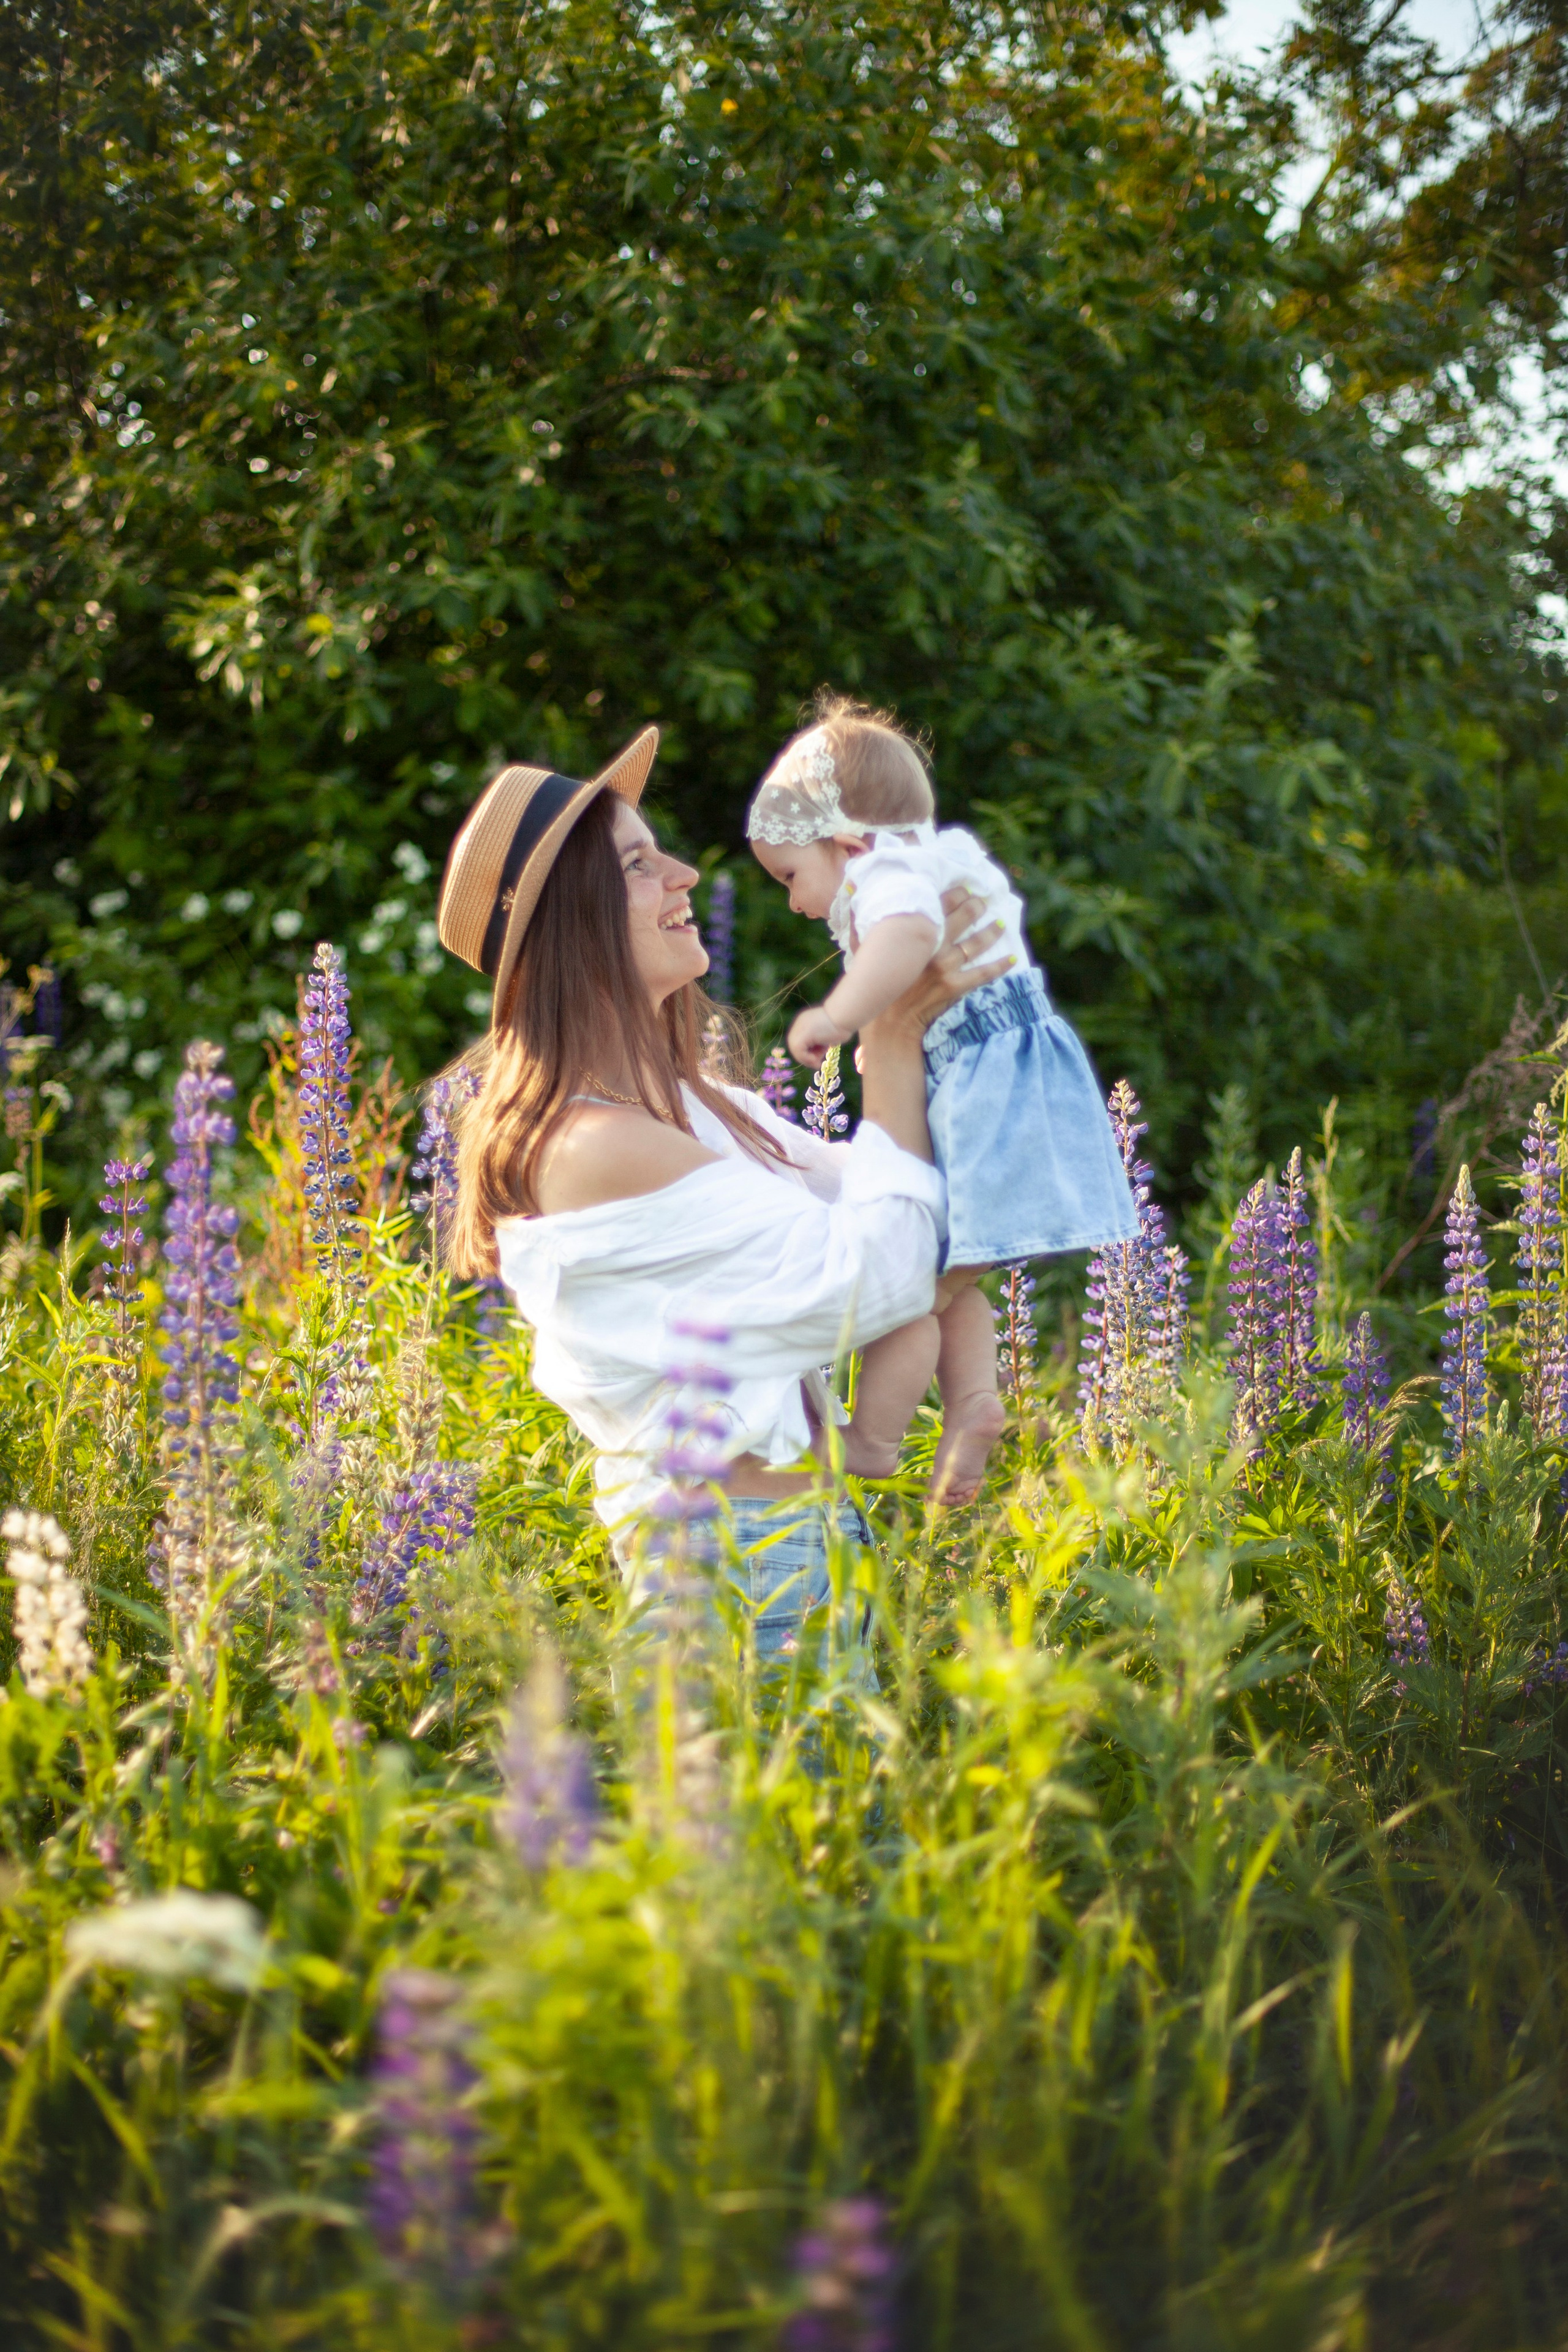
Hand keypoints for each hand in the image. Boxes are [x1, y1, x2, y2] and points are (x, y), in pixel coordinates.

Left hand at [788, 1004, 850, 1067]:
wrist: (845, 1016)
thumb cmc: (843, 1024)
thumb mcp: (827, 1035)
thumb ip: (819, 1042)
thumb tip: (815, 1057)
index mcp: (805, 1022)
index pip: (800, 1041)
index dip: (807, 1053)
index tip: (818, 1059)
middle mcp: (799, 1024)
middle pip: (795, 1046)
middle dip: (806, 1057)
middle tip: (817, 1063)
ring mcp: (799, 1029)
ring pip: (796, 1050)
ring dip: (808, 1059)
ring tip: (820, 1059)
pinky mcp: (802, 1035)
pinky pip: (799, 1052)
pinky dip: (807, 1059)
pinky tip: (817, 1061)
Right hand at [873, 887, 1011, 1040]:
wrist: (888, 1026)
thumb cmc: (873, 989)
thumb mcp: (863, 954)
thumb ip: (863, 930)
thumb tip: (857, 903)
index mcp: (913, 936)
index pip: (939, 905)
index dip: (955, 893)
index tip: (964, 887)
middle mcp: (931, 947)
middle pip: (961, 918)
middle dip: (976, 906)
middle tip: (983, 900)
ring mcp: (945, 967)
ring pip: (975, 943)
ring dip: (990, 932)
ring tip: (1000, 923)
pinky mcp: (954, 987)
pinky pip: (983, 974)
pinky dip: (1000, 966)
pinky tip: (1013, 958)